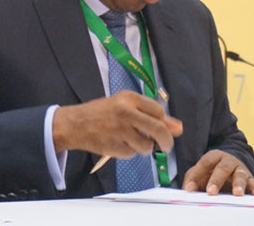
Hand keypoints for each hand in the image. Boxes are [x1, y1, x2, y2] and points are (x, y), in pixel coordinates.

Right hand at [53, 91, 182, 156]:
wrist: (74, 124)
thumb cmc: (102, 113)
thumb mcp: (125, 107)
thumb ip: (151, 116)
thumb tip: (179, 128)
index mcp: (129, 98)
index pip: (159, 111)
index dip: (163, 122)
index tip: (162, 127)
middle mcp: (125, 112)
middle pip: (159, 129)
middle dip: (166, 141)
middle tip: (164, 146)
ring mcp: (119, 129)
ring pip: (147, 146)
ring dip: (144, 147)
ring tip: (130, 141)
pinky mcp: (114, 145)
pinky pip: (132, 153)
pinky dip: (129, 152)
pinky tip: (118, 144)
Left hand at [183, 149, 253, 195]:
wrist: (232, 165)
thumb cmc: (213, 170)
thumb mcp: (201, 171)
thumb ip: (192, 179)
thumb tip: (187, 190)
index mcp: (214, 156)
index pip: (204, 163)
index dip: (196, 175)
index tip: (190, 188)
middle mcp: (228, 161)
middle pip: (222, 169)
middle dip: (216, 181)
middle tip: (211, 191)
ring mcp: (240, 170)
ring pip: (240, 175)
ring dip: (238, 184)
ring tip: (237, 193)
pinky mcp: (250, 179)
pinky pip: (253, 183)